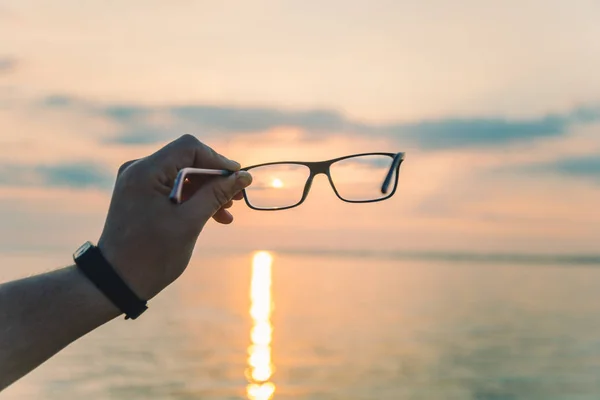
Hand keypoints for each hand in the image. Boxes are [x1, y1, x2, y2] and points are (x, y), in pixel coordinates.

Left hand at [97, 134, 251, 299]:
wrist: (116, 282)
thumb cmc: (151, 256)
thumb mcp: (190, 223)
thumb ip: (217, 195)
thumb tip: (244, 177)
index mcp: (145, 172)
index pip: (189, 148)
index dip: (218, 160)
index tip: (238, 179)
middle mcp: (138, 170)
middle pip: (187, 160)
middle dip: (215, 178)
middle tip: (237, 198)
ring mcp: (138, 183)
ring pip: (182, 175)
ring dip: (207, 191)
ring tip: (227, 212)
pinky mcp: (141, 196)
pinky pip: (173, 188)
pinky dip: (193, 199)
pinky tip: (213, 216)